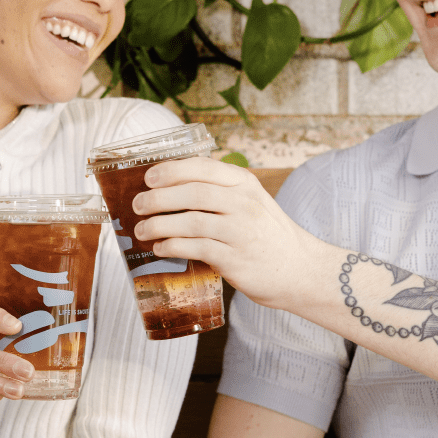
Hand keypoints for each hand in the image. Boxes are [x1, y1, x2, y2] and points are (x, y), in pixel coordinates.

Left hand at [132, 156, 331, 309]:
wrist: (300, 269)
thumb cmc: (268, 235)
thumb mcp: (252, 202)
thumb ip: (221, 191)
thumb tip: (172, 187)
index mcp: (245, 184)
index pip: (203, 167)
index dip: (172, 171)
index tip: (149, 177)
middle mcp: (244, 204)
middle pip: (193, 193)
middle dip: (158, 198)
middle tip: (138, 205)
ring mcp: (240, 232)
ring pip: (190, 222)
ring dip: (159, 224)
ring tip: (142, 229)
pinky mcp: (235, 259)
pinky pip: (196, 249)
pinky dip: (173, 246)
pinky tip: (161, 247)